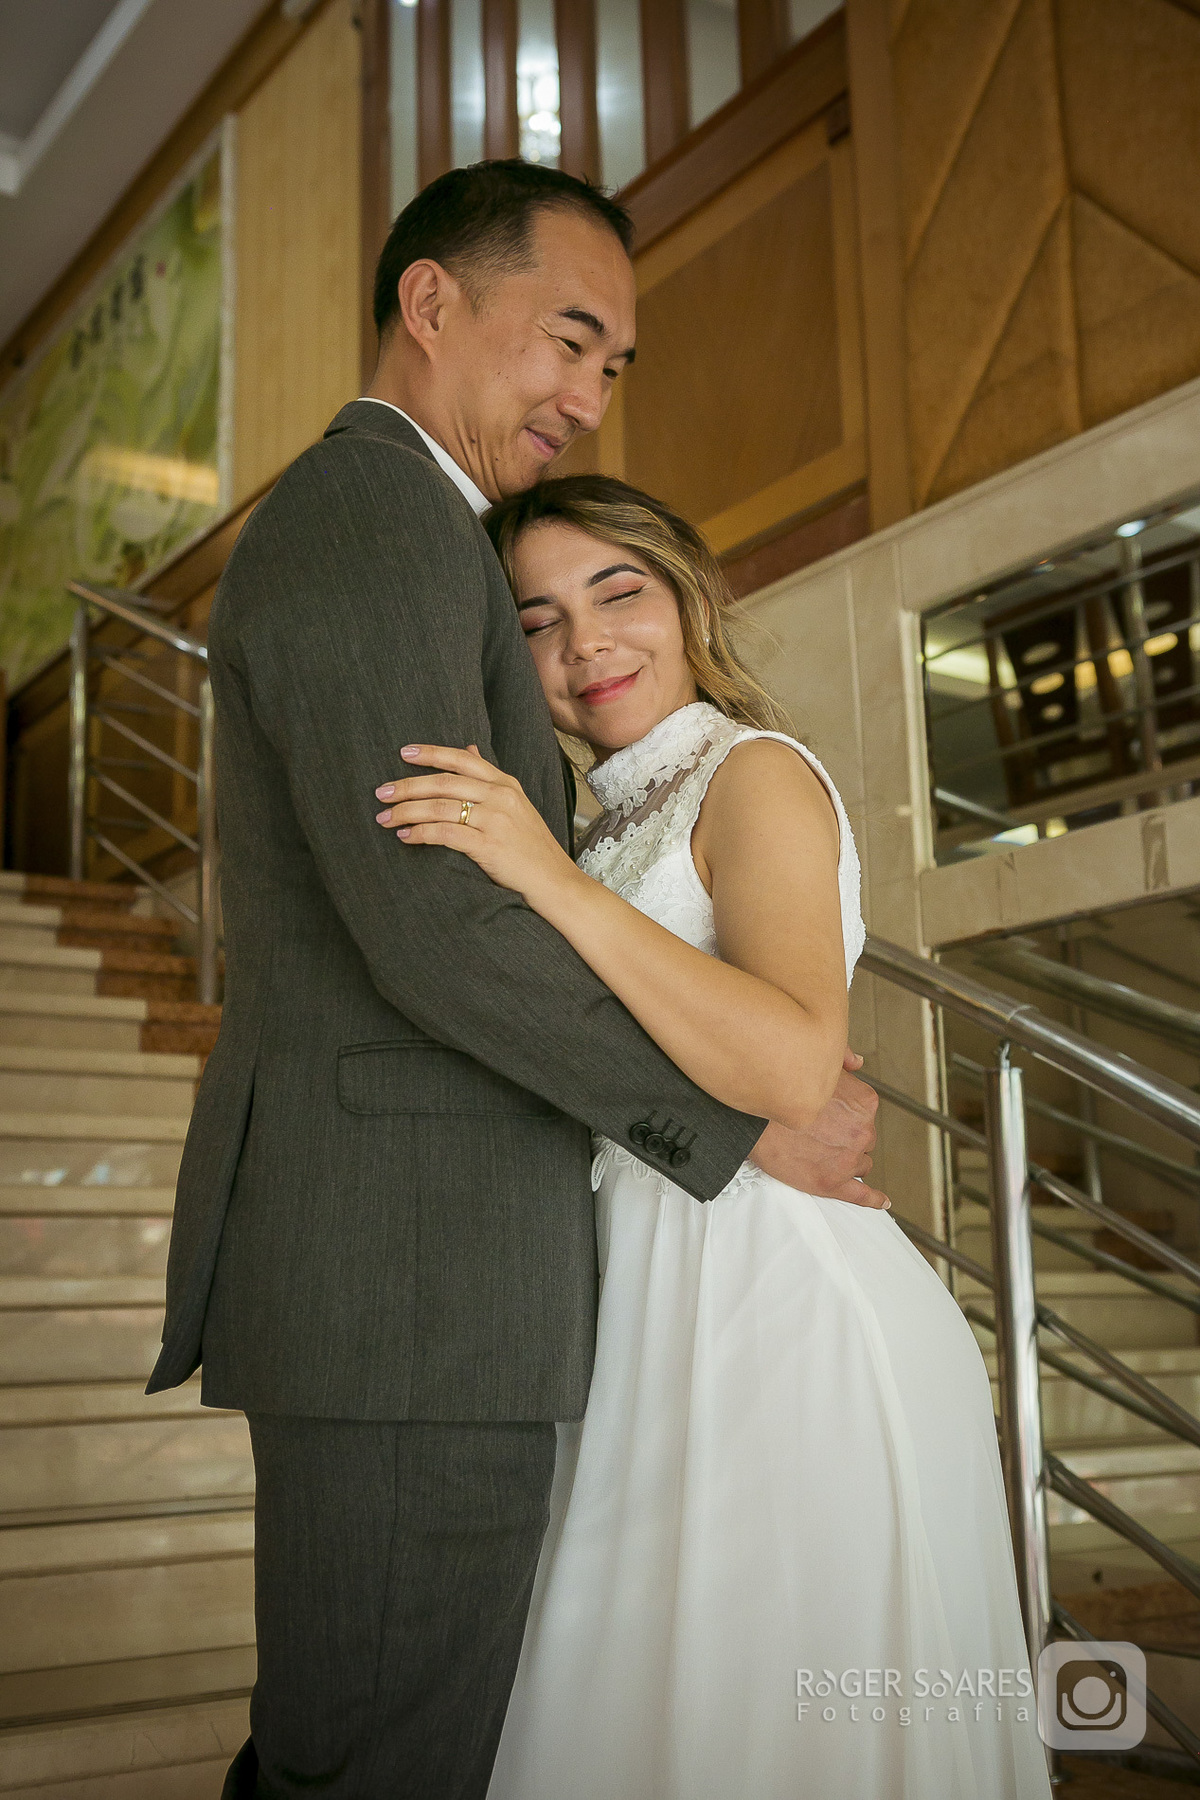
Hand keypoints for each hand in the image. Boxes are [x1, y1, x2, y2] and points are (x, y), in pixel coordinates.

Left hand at [375, 744, 580, 908]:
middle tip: (381, 793)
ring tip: (385, 819)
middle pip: (444, 782)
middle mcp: (501, 796)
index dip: (431, 753)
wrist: (555, 882)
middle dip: (407, 786)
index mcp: (506, 784)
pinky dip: (421, 833)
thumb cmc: (531, 847)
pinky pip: (445, 833)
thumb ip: (489, 778)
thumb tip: (469, 747)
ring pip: (440, 807)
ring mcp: (496, 820)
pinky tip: (406, 837)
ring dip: (407, 812)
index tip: (403, 753)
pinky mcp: (489, 845)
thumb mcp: (516, 804)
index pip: (462, 759)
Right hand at [749, 1050, 888, 1208]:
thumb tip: (858, 1061)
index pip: (866, 1116)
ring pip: (860, 1164)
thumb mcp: (817, 1061)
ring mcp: (847, 1159)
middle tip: (821, 1135)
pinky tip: (882, 1201)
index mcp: (863, 1103)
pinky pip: (861, 1195)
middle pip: (864, 1141)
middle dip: (847, 1139)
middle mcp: (861, 1131)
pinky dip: (874, 1199)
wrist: (750, 1119)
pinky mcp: (831, 1183)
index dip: (847, 1117)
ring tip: (821, 1155)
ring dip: (847, 1160)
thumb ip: (842, 1059)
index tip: (830, 1117)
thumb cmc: (780, 1090)